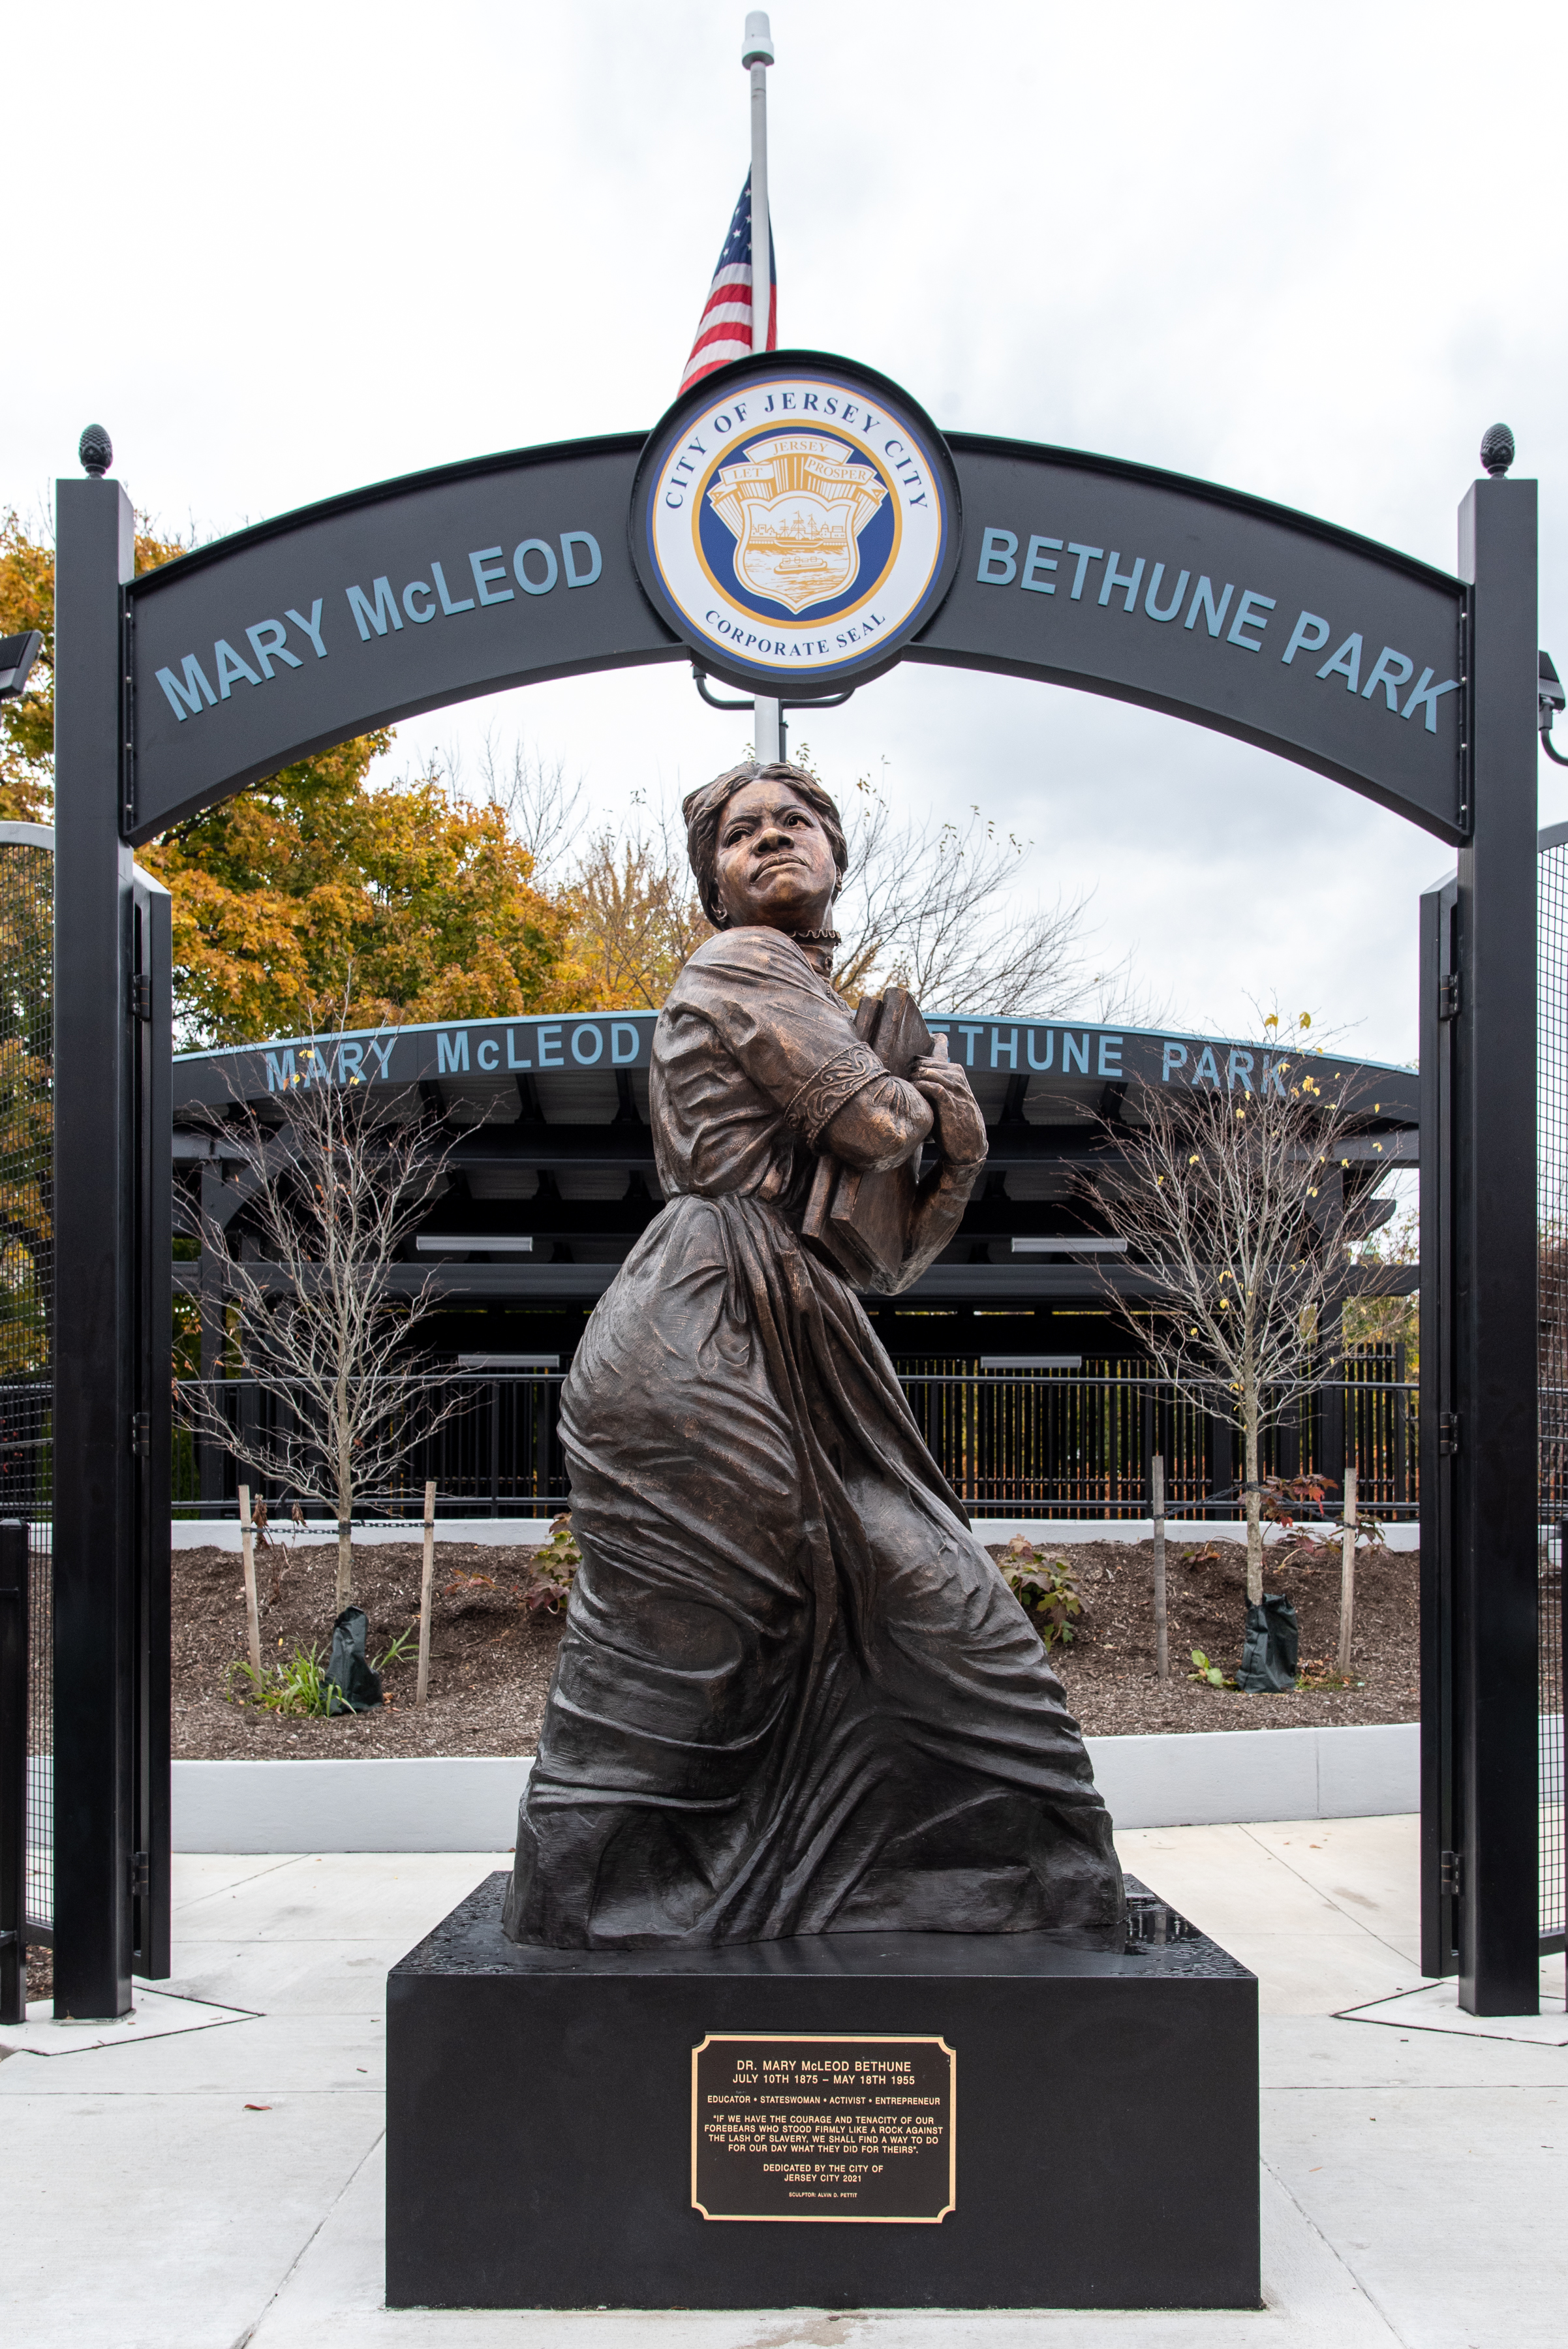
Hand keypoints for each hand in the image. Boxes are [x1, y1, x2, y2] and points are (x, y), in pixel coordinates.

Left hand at [909, 1034, 987, 1166]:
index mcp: (955, 1072)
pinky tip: (913, 1098)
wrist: (969, 1145)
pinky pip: (931, 1087)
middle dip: (909, 1074)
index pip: (927, 1059)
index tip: (904, 1081)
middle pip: (924, 1064)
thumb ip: (934, 1085)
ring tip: (906, 1095)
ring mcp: (955, 1088)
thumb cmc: (953, 1121)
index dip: (912, 1068)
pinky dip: (918, 1090)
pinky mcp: (950, 1102)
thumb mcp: (946, 1098)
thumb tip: (909, 1075)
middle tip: (903, 1089)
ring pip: (927, 1072)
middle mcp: (957, 1076)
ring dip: (912, 1082)